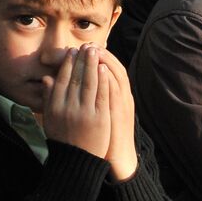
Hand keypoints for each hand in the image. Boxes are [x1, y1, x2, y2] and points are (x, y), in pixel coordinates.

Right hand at [40, 45, 111, 160]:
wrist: (77, 160)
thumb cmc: (63, 139)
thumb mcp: (50, 119)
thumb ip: (48, 99)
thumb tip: (46, 79)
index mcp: (54, 107)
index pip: (61, 80)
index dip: (67, 65)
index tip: (72, 52)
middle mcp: (67, 108)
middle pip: (75, 78)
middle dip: (81, 60)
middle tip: (85, 46)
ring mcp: (84, 112)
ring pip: (89, 83)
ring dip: (92, 65)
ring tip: (96, 51)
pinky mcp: (99, 117)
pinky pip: (101, 94)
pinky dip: (103, 80)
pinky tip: (104, 68)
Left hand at [98, 48, 138, 181]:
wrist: (118, 157)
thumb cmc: (105, 136)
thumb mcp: (100, 114)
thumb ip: (92, 98)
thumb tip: (78, 86)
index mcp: (118, 96)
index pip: (110, 70)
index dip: (100, 57)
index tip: (88, 46)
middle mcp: (123, 97)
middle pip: (114, 69)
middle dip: (101, 56)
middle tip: (89, 43)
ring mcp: (123, 104)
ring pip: (117, 78)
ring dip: (106, 63)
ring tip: (94, 51)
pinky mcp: (120, 113)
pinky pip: (116, 93)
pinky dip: (110, 81)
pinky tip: (102, 70)